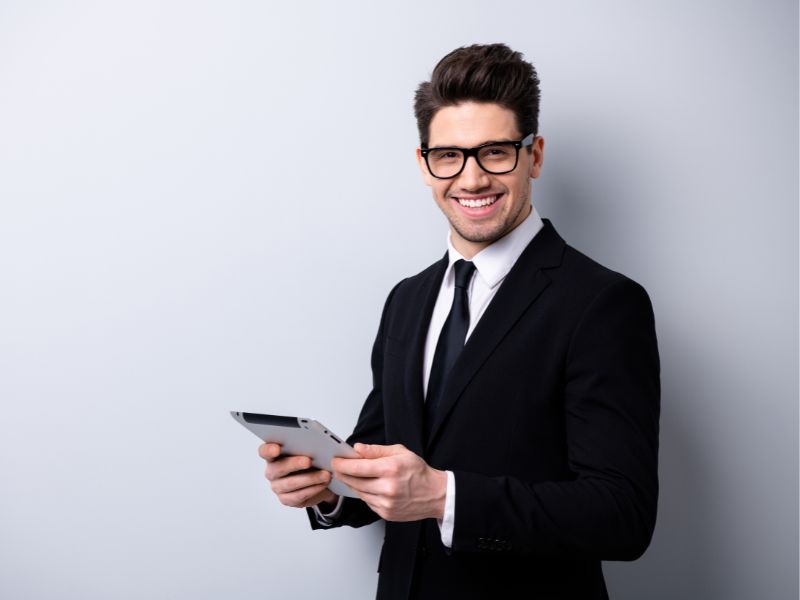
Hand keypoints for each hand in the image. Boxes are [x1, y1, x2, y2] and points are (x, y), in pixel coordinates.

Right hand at [259, 443, 338, 508]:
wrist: (316, 479)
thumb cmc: (309, 460)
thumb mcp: (307, 450)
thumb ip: (305, 446)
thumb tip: (314, 443)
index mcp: (273, 455)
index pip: (264, 451)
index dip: (268, 450)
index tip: (276, 449)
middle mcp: (272, 471)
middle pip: (278, 467)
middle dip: (294, 464)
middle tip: (308, 461)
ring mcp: (277, 486)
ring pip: (291, 483)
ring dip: (310, 478)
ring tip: (325, 474)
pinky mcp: (286, 499)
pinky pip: (299, 495)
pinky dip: (313, 489)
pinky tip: (323, 484)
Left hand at [332, 443, 446, 521]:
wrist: (435, 494)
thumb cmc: (418, 472)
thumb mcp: (400, 452)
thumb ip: (376, 450)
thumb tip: (358, 448)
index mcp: (390, 469)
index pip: (358, 467)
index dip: (343, 464)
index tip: (336, 460)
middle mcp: (387, 488)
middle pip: (354, 481)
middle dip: (343, 473)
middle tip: (338, 467)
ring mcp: (386, 503)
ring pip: (359, 493)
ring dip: (352, 484)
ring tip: (351, 476)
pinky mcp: (386, 513)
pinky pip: (368, 502)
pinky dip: (364, 494)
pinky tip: (367, 486)